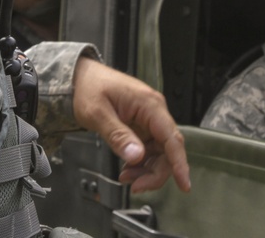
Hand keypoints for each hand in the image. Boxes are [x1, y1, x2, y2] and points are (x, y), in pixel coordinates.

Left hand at [72, 58, 189, 193]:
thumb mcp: (98, 113)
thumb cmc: (89, 88)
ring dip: (146, 170)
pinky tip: (127, 168)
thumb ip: (118, 135)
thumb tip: (137, 156)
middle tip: (136, 186)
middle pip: (167, 150)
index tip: (184, 184)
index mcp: (149, 104)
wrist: (80, 78)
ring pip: (159, 153)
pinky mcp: (142, 126)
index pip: (171, 138)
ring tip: (125, 177)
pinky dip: (140, 163)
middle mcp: (154, 111)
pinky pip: (149, 150)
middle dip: (154, 173)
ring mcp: (149, 119)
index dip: (179, 163)